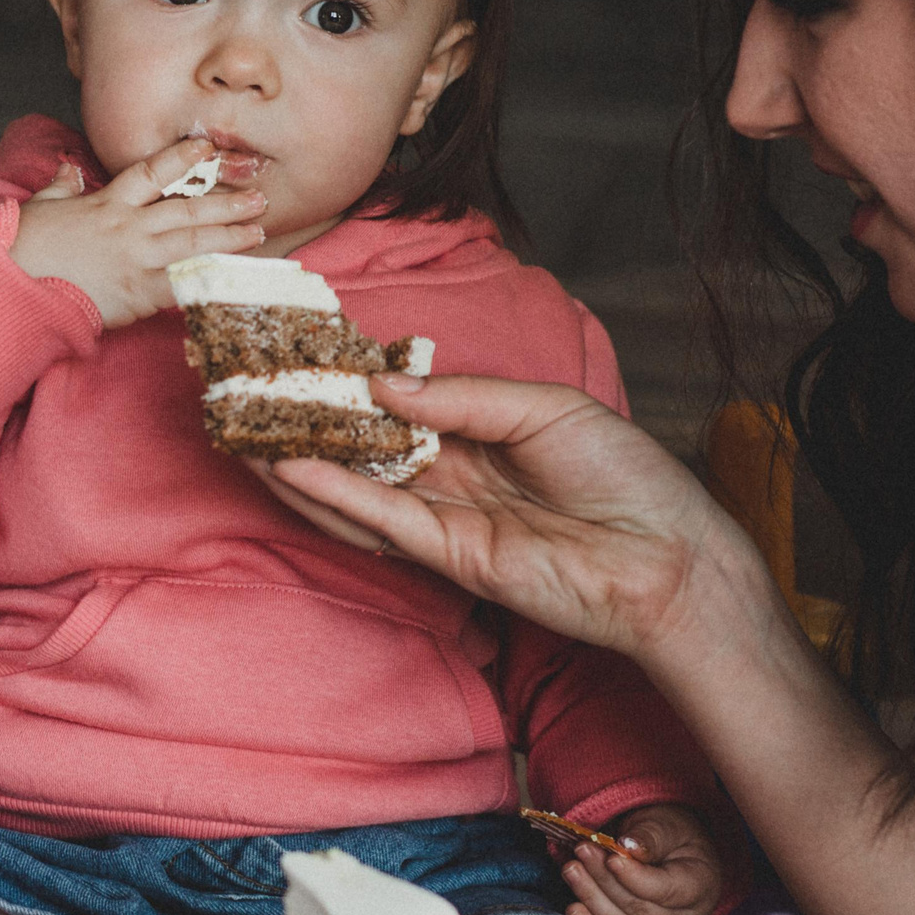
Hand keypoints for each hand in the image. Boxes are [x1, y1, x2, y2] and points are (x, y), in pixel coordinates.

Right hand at [9, 137, 265, 326]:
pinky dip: (210, 280)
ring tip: (258, 231)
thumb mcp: (41, 207)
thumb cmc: (23, 248)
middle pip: (186, 208)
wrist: (14, 286)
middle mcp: (127, 227)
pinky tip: (234, 277)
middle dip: (225, 202)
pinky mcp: (138, 292)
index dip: (182, 158)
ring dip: (229, 237)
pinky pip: (183, 285)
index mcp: (106, 203)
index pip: (151, 172)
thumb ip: (61, 188)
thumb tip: (69, 171)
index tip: (208, 147)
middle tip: (258, 197)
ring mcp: (136, 259)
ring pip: (192, 243)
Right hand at [259, 374, 757, 661]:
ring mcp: (449, 515)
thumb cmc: (627, 475)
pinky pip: (381, 520)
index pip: (402, 401)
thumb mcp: (545, 408)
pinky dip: (335, 495)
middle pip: (369, 443)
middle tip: (250, 396)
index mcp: (484, 427)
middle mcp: (457, 470)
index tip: (300, 356)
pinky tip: (293, 469)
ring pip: (360, 485)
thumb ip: (462, 398)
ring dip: (304, 462)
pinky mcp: (450, 555)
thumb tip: (384, 388)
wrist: (666, 559)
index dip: (352, 382)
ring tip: (247, 434)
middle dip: (312, 422)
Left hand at [563, 805, 724, 914]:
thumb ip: (649, 837)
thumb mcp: (667, 826)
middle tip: (582, 851)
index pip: (665, 891)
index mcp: (700, 887)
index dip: (635, 877)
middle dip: (606, 881)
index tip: (611, 858)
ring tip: (571, 870)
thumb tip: (627, 847)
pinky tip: (573, 909)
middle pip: (640, 910)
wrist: (673, 855)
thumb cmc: (671, 836)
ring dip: (592, 899)